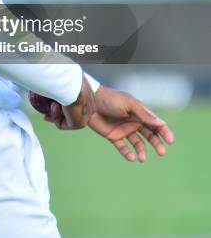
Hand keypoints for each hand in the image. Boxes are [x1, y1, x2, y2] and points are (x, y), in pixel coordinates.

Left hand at [29, 83, 174, 161]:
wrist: (90, 103)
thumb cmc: (110, 99)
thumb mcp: (129, 104)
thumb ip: (144, 114)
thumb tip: (162, 123)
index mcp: (139, 112)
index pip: (155, 123)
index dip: (164, 132)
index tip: (170, 141)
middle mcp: (133, 121)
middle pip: (149, 135)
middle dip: (157, 143)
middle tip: (162, 152)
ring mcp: (124, 129)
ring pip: (137, 143)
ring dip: (142, 151)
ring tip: (142, 158)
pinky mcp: (113, 136)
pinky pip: (123, 147)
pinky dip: (128, 153)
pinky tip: (132, 158)